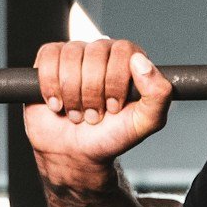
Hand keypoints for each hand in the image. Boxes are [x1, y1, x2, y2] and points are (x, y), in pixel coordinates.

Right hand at [23, 38, 172, 184]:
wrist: (76, 154)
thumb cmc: (111, 137)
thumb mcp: (144, 123)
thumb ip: (158, 95)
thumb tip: (141, 62)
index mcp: (129, 60)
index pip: (123, 52)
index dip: (115, 82)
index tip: (114, 108)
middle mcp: (103, 52)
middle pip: (95, 53)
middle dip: (92, 93)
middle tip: (94, 115)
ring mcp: (75, 54)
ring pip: (70, 56)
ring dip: (72, 94)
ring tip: (77, 113)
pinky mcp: (50, 60)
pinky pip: (48, 57)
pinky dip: (51, 87)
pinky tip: (57, 105)